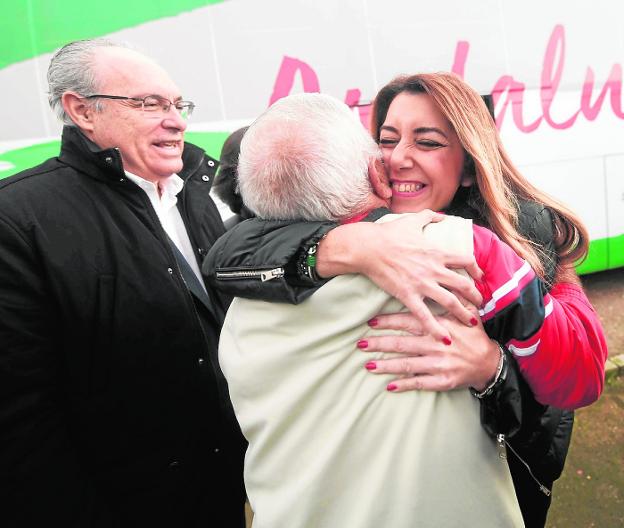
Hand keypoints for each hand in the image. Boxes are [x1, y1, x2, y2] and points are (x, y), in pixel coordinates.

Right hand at [319, 210, 483, 341]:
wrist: (369, 247)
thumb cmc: (388, 233)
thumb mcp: (412, 220)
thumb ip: (430, 216)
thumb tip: (442, 215)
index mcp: (437, 252)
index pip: (466, 261)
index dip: (476, 270)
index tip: (480, 277)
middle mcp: (434, 269)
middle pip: (464, 285)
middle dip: (476, 296)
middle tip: (481, 304)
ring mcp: (422, 284)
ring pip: (451, 302)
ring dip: (464, 314)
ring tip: (472, 322)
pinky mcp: (408, 295)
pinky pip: (425, 316)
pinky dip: (436, 329)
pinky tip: (445, 339)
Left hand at [360, 310, 499, 392]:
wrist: (490, 363)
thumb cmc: (474, 337)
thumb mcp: (466, 315)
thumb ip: (453, 301)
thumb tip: (442, 282)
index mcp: (439, 326)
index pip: (408, 321)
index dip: (388, 321)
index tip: (371, 322)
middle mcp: (436, 344)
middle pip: (401, 343)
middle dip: (379, 343)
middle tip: (360, 344)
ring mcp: (438, 364)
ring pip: (406, 364)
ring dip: (386, 365)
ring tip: (368, 365)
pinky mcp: (442, 381)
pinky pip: (419, 383)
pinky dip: (404, 384)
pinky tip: (389, 386)